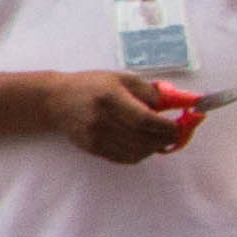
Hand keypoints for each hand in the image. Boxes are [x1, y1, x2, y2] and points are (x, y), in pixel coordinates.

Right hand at [41, 71, 195, 164]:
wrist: (56, 100)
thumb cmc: (92, 85)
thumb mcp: (120, 79)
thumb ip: (148, 91)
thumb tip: (174, 104)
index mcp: (110, 97)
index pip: (143, 119)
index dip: (165, 126)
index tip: (180, 126)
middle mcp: (101, 119)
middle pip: (142, 138)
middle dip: (165, 138)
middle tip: (177, 134)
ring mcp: (95, 136)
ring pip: (135, 151)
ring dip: (154, 148)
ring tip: (161, 139)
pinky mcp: (92, 148)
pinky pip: (124, 158)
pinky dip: (141, 154)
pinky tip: (145, 145)